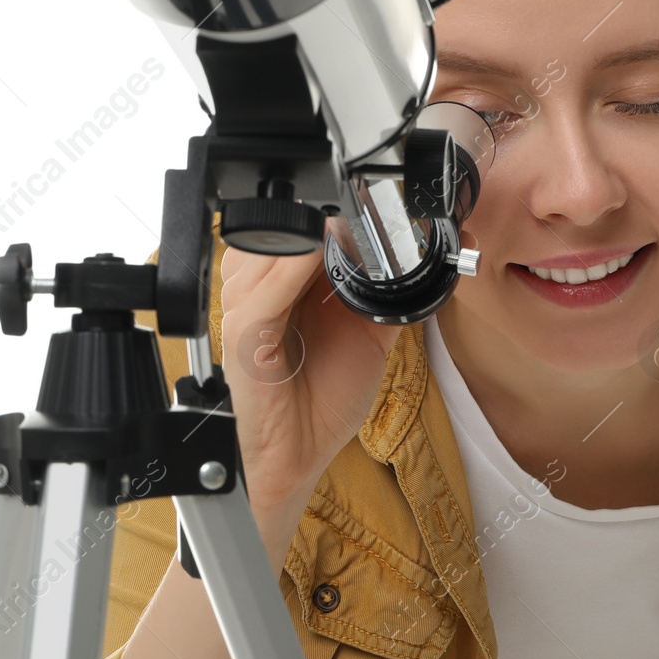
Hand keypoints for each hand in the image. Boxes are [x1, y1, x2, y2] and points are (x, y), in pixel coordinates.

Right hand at [218, 222, 403, 512]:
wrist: (298, 456)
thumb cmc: (324, 398)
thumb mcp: (368, 334)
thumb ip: (382, 294)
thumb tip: (415, 259)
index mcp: (284, 284)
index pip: (301, 228)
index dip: (333, 213)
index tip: (369, 202)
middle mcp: (259, 291)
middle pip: (277, 230)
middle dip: (317, 217)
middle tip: (358, 205)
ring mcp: (247, 311)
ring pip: (264, 251)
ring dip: (304, 236)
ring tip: (342, 224)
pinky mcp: (244, 337)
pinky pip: (260, 294)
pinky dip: (289, 270)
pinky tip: (316, 254)